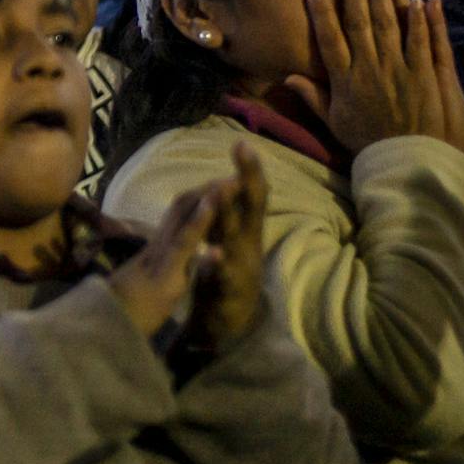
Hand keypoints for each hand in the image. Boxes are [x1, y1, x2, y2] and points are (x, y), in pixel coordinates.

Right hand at [110, 175, 221, 337]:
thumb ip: (149, 271)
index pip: (176, 216)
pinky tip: (214, 207)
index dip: (197, 198)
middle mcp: (156, 248)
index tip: (218, 184)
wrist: (103, 329)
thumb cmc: (119, 311)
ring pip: (184, 220)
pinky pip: (184, 244)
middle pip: (181, 209)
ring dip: (208, 199)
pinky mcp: (164, 274)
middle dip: (207, 190)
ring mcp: (160, 259)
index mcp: (154, 252)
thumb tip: (153, 262)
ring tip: (229, 181)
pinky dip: (200, 224)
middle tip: (232, 174)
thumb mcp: (140, 287)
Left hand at [187, 143, 268, 347]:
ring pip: (235, 237)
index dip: (248, 170)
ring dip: (228, 213)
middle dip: (248, 178)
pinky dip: (216, 263)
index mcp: (246, 230)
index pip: (250, 195)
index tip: (242, 142)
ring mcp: (240, 266)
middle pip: (251, 207)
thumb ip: (232, 214)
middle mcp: (248, 243)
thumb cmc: (229, 272)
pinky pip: (221, 275)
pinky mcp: (227, 289)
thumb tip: (230, 181)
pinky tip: (212, 253)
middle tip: (243, 150)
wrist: (230, 320)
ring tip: (221, 189)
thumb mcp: (233, 239)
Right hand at [283, 0, 463, 157]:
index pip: (329, 40)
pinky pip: (422, 42)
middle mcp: (370, 70)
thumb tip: (288, 77)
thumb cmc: (368, 142)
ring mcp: (399, 70)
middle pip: (360, 24)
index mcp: (345, 81)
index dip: (322, 14)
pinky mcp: (425, 75)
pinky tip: (420, 1)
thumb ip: (313, 97)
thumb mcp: (334, 123)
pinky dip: (422, 21)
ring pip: (390, 26)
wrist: (408, 161)